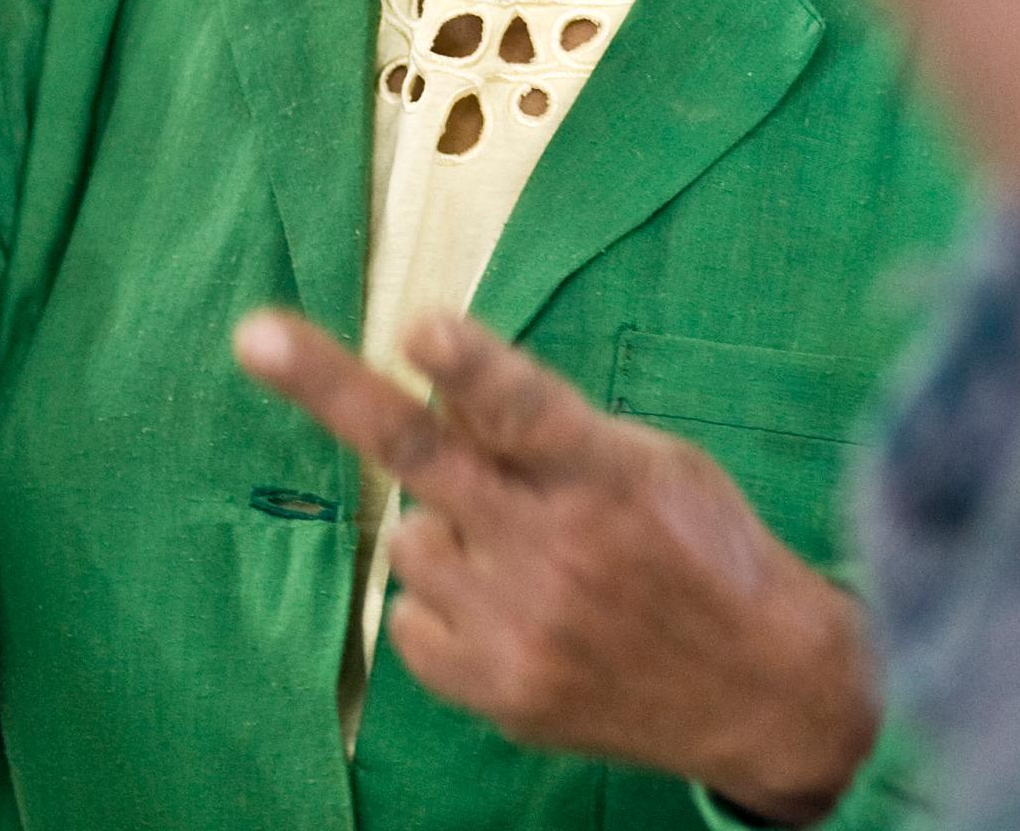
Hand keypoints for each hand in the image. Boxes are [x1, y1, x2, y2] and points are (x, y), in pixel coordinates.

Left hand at [235, 310, 877, 823]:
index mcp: (609, 475)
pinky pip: (409, 619)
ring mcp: (522, 628)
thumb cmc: (702, 550)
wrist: (765, 692)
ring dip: (443, 533)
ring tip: (521, 557)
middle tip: (254, 334)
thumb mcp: (653, 465)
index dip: (471, 367)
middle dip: (330, 388)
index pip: (527, 408)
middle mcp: (557, 549)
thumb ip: (550, 430)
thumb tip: (433, 378)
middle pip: (421, 455)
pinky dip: (444, 605)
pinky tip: (511, 611)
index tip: (419, 326)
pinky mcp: (498, 692)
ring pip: (409, 541)